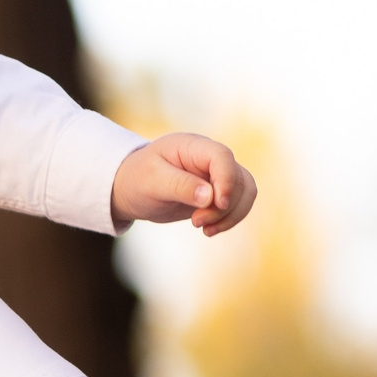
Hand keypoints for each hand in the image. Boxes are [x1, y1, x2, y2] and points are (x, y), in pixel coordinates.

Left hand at [111, 132, 255, 235]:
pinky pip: (238, 204)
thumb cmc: (138, 179)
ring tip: (205, 229)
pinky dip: (230, 219)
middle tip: (196, 222)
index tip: (219, 203)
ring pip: (245, 191)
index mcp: (192, 146)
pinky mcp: (217, 192)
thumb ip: (180, 186)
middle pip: (238, 178)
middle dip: (224, 206)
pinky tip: (209, 230)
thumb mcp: (152, 181)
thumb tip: (210, 197)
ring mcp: (216, 174)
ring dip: (231, 215)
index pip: (222, 157)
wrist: (131, 189)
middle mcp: (209, 158)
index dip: (227, 180)